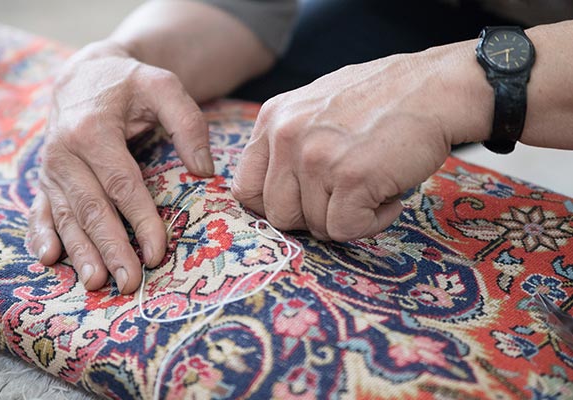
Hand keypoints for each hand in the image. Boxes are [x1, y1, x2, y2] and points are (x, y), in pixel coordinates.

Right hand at [28, 40, 213, 292]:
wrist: (83, 76)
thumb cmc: (128, 84)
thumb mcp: (162, 86)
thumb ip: (187, 122)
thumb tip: (204, 170)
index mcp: (92, 130)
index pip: (121, 185)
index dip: (141, 221)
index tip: (158, 253)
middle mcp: (64, 152)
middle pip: (91, 208)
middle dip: (111, 248)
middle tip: (130, 283)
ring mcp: (50, 169)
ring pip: (66, 216)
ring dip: (80, 252)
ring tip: (95, 283)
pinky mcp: (44, 180)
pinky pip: (40, 210)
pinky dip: (41, 235)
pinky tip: (47, 259)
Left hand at [232, 42, 491, 241]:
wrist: (438, 87)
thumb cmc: (382, 101)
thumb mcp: (316, 107)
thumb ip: (287, 144)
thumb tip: (271, 196)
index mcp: (273, 119)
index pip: (246, 189)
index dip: (275, 206)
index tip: (304, 204)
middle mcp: (286, 136)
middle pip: (278, 216)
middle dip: (313, 217)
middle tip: (346, 196)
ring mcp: (316, 157)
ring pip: (315, 226)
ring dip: (348, 217)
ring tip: (374, 184)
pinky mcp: (350, 178)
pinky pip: (346, 230)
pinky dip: (373, 222)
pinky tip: (389, 194)